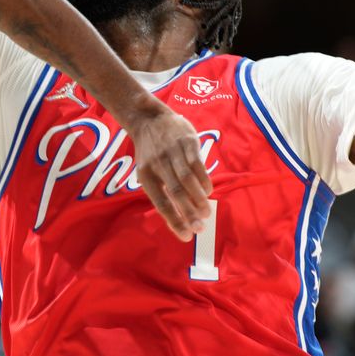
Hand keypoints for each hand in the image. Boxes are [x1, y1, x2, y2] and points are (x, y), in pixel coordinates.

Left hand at [127, 100, 212, 241]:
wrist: (149, 118)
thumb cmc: (151, 152)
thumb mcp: (148, 171)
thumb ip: (162, 190)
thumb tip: (179, 217)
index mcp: (146, 176)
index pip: (160, 203)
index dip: (174, 220)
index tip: (186, 236)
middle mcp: (159, 165)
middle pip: (176, 193)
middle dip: (189, 213)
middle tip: (200, 229)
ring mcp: (173, 152)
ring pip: (187, 179)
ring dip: (199, 198)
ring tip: (206, 213)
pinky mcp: (186, 142)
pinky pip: (197, 164)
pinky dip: (203, 180)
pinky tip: (208, 191)